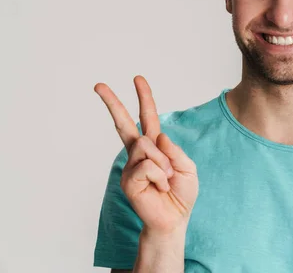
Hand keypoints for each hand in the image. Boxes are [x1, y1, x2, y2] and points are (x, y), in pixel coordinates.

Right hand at [94, 75, 198, 234]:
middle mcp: (138, 153)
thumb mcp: (188, 167)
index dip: (144, 98)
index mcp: (154, 146)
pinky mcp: (128, 180)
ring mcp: (131, 166)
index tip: (137, 78)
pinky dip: (160, 176)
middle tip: (98, 85)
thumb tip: (156, 136)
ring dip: (164, 163)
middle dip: (112, 102)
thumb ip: (174, 150)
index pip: (147, 117)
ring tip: (166, 180)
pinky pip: (147, 165)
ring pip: (146, 145)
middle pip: (123, 123)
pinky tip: (159, 187)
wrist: (175, 219)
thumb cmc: (181, 193)